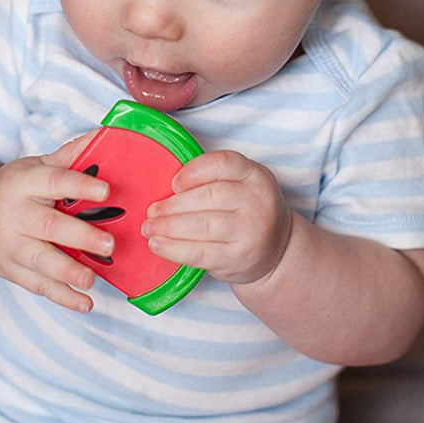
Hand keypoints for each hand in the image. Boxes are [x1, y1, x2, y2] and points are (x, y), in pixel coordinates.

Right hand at [0, 133, 113, 311]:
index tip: (106, 191)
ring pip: (40, 261)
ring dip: (68, 272)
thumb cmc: (17, 188)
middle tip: (110, 244)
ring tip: (92, 279)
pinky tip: (86, 303)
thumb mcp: (36, 167)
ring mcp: (10, 246)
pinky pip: (38, 286)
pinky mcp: (11, 271)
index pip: (54, 182)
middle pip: (48, 226)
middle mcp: (14, 215)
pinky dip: (62, 297)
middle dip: (79, 236)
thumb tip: (104, 134)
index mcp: (24, 183)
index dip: (79, 186)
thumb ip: (69, 156)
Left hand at [141, 150, 291, 285]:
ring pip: (202, 226)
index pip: (223, 164)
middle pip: (210, 197)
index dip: (194, 171)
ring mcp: (251, 231)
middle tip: (152, 211)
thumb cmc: (246, 213)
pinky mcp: (238, 258)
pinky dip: (174, 249)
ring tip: (149, 227)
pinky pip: (200, 253)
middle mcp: (258, 201)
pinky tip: (158, 244)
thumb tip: (164, 189)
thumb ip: (212, 180)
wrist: (274, 252)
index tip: (173, 183)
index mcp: (256, 176)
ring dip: (169, 227)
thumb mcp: (241, 186)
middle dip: (174, 205)